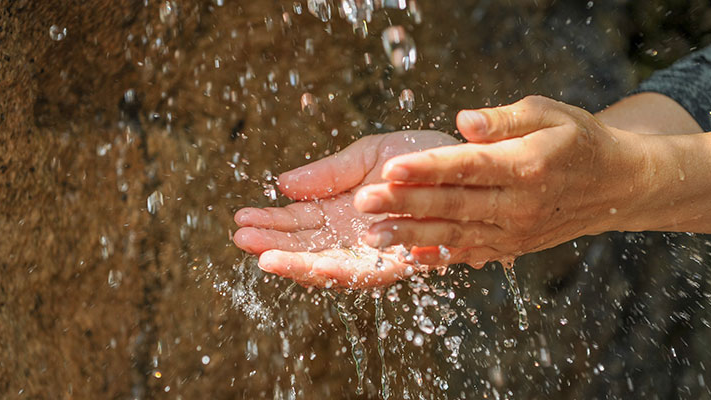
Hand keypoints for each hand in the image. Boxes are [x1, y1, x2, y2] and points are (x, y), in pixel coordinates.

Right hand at [233, 131, 458, 287]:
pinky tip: (313, 266)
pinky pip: (368, 272)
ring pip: (331, 265)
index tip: (241, 218)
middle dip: (275, 244)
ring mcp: (377, 250)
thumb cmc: (420, 159)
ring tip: (264, 257)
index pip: (301, 221)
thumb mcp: (368, 156)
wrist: (469, 163)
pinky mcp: (403, 261)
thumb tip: (282, 184)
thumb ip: (328, 173)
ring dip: (298, 263)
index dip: (272, 222)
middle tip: (241, 239)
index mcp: (344, 209)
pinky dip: (339, 271)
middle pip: (309, 247)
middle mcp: (357, 235)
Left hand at [354, 96, 646, 263]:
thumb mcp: (550, 114)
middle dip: (405, 204)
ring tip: (371, 236)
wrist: (617, 186)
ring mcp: (515, 231)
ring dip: (410, 236)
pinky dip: (438, 256)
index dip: (428, 167)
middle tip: (363, 203)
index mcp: (526, 165)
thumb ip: (504, 119)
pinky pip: (469, 254)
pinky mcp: (512, 247)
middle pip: (454, 204)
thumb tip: (463, 120)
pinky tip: (405, 256)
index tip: (391, 167)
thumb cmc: (579, 140)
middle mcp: (520, 204)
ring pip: (455, 234)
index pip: (469, 166)